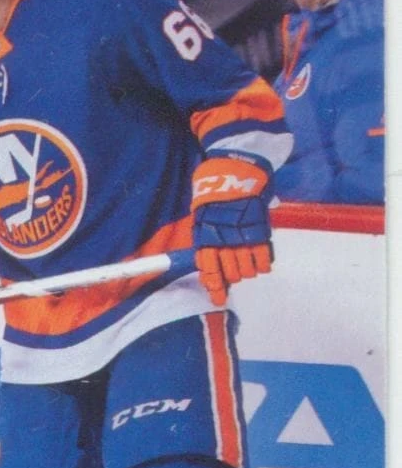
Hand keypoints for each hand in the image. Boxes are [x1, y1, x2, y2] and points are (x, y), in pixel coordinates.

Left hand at [191, 154, 272, 305]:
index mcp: (204, 237)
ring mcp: (241, 236)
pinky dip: (264, 263)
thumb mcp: (203, 215)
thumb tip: (209, 261)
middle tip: (237, 270)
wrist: (234, 167)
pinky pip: (264, 257)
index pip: (208, 270)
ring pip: (246, 269)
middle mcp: (222, 240)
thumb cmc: (215, 190)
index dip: (214, 287)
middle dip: (233, 276)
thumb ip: (207, 238)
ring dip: (248, 270)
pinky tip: (262, 262)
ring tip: (249, 263)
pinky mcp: (259, 229)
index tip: (218, 300)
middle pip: (230, 273)